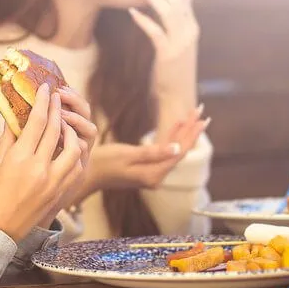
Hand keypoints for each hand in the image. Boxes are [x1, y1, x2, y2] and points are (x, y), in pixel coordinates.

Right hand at [0, 84, 86, 241]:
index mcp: (19, 158)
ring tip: (63, 124)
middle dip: (57, 110)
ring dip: (70, 132)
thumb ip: (8, 138)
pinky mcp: (59, 193)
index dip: (43, 102)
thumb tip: (13, 115)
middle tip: (56, 97)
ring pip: (72, 148)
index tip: (45, 88)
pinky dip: (74, 154)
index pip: (37, 122)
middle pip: (55, 130)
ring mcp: (52, 182)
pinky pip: (75, 168)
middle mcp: (39, 168)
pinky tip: (67, 147)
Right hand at [77, 105, 209, 196]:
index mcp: (154, 174)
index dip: (191, 134)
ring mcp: (151, 173)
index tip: (201, 118)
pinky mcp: (146, 168)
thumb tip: (176, 148)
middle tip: (201, 111)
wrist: (87, 175)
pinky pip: (163, 151)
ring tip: (194, 115)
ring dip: (182, 132)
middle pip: (178, 150)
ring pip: (172, 150)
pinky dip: (170, 137)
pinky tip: (176, 125)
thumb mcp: (127, 154)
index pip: (178, 152)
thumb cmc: (103, 162)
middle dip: (190, 130)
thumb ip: (152, 153)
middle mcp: (156, 176)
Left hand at [130, 0, 198, 115]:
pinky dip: (144, 20)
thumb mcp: (179, 41)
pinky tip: (132, 11)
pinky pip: (156, 32)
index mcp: (192, 26)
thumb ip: (181, 19)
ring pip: (168, 11)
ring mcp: (181, 42)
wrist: (178, 96)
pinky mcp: (169, 54)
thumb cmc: (174, 69)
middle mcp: (190, 31)